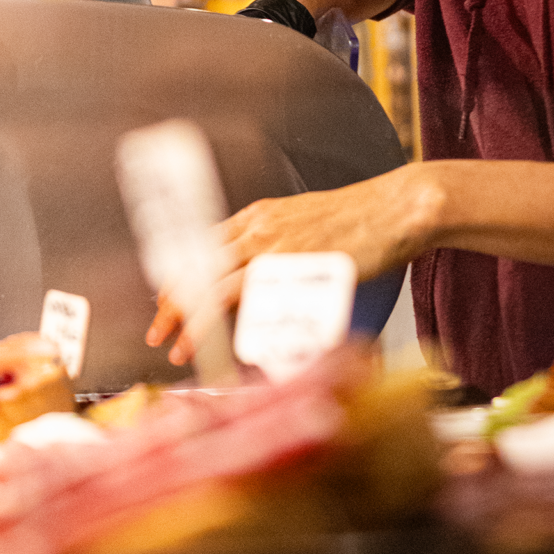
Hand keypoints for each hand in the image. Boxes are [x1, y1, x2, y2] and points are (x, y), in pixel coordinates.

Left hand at [146, 164, 438, 365]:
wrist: (395, 209)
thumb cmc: (363, 220)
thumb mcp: (309, 226)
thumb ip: (281, 248)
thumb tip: (265, 281)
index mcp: (260, 214)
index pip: (205, 246)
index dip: (181, 275)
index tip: (167, 297)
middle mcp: (259, 226)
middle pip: (200, 265)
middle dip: (173, 300)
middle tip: (158, 327)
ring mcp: (273, 246)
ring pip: (213, 284)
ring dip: (190, 317)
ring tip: (175, 344)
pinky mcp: (290, 267)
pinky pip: (246, 301)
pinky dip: (224, 325)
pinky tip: (216, 342)